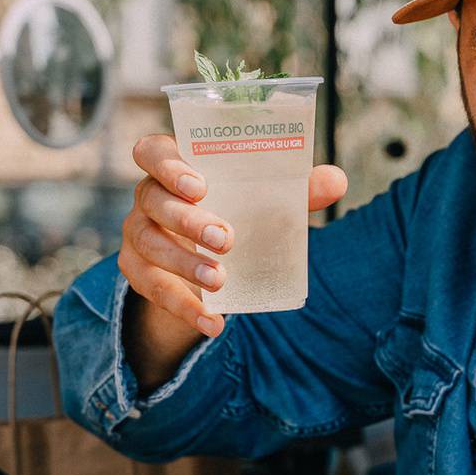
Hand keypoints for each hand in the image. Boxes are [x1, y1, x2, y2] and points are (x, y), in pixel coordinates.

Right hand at [119, 134, 346, 389]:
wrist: (212, 258)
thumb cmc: (239, 210)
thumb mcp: (266, 199)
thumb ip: (298, 187)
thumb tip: (336, 181)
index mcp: (175, 165)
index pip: (152, 151)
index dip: (169, 166)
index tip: (200, 187)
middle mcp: (149, 195)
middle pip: (153, 200)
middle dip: (188, 221)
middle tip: (226, 239)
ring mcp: (139, 233)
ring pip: (149, 245)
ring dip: (184, 264)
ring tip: (220, 280)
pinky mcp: (140, 271)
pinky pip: (154, 290)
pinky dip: (184, 308)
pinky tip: (212, 323)